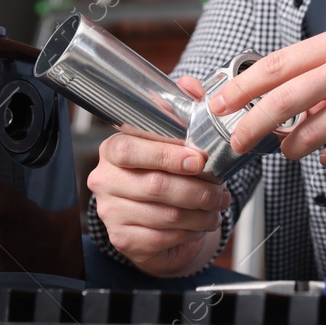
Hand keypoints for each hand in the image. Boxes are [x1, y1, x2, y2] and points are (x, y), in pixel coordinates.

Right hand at [87, 75, 232, 276]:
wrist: (154, 221)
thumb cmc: (164, 174)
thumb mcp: (174, 141)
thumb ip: (182, 111)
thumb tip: (189, 85)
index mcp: (114, 150)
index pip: (130, 149)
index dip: (166, 155)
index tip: (198, 160)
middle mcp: (105, 180)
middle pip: (155, 185)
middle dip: (197, 189)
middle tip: (220, 191)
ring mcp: (111, 212)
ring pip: (165, 214)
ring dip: (201, 212)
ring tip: (217, 206)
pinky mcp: (123, 239)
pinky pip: (164, 237)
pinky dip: (191, 231)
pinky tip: (202, 223)